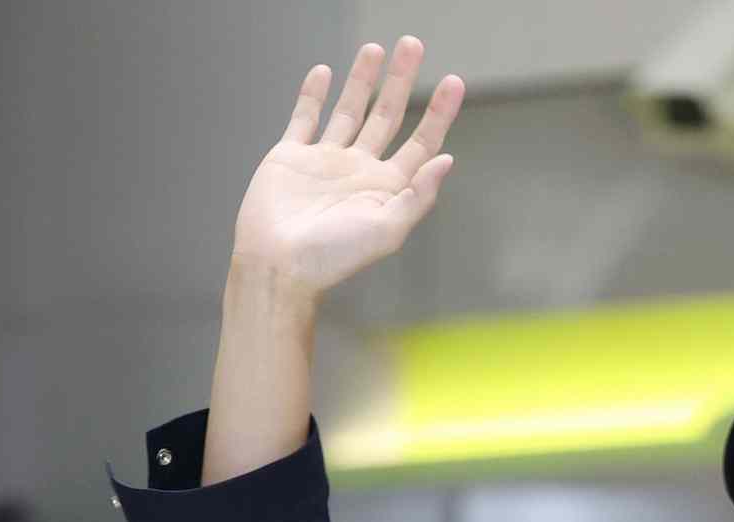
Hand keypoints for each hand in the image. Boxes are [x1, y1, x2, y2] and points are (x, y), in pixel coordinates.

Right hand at [231, 39, 463, 300]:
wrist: (279, 264)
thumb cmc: (334, 256)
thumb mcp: (387, 229)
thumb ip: (418, 195)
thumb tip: (448, 160)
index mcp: (387, 188)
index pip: (421, 143)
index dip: (439, 113)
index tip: (454, 81)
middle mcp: (360, 171)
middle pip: (388, 116)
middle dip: (401, 80)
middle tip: (413, 44)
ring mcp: (326, 161)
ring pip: (349, 110)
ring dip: (363, 80)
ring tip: (375, 48)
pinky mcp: (292, 156)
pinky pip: (305, 118)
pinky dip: (313, 95)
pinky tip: (324, 73)